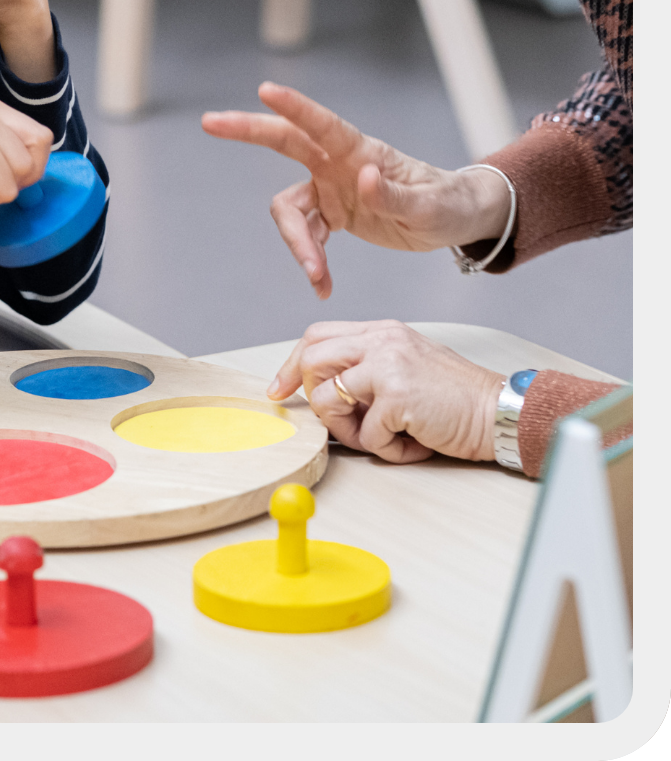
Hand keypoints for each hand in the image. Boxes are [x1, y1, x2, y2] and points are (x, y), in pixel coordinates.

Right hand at [201, 82, 511, 297]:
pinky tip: (324, 283)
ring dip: (297, 244)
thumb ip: (393, 194)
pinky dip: (310, 262)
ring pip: (290, 210)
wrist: (456, 221)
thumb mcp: (431, 207)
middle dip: (246, 131)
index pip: (322, 125)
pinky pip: (306, 237)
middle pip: (283, 142)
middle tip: (210, 122)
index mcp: (362, 152)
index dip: (294, 108)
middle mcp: (338, 165)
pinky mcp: (331, 213)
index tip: (265, 91)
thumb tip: (363, 178)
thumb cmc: (449, 204)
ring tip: (318, 277)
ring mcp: (331, 188)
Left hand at [268, 320, 502, 463]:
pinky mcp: (397, 395)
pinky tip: (413, 444)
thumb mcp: (405, 366)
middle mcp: (381, 340)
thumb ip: (367, 367)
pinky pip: (364, 434)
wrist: (501, 412)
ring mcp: (387, 364)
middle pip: (312, 360)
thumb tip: (321, 390)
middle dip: (315, 398)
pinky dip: (385, 449)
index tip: (280, 390)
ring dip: (348, 432)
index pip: (316, 335)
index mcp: (381, 331)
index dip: (292, 364)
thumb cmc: (455, 400)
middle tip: (342, 425)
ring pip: (326, 399)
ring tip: (383, 438)